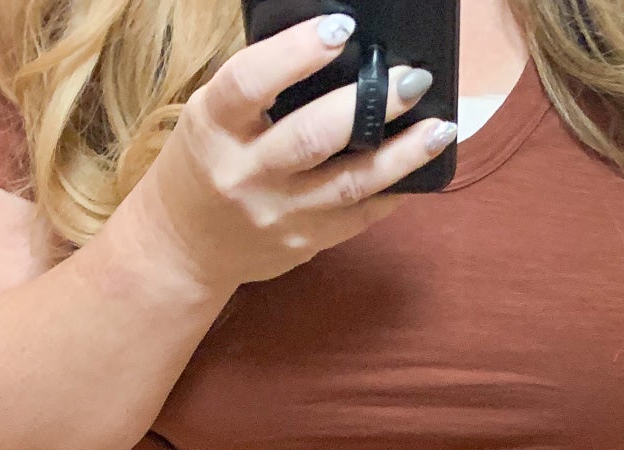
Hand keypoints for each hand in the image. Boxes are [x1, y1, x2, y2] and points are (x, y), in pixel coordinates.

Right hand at [134, 13, 452, 292]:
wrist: (184, 247)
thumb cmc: (206, 162)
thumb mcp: (214, 117)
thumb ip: (263, 91)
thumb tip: (338, 52)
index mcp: (214, 127)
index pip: (251, 82)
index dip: (296, 52)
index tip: (341, 29)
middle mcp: (244, 174)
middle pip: (312, 137)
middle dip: (371, 104)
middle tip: (414, 79)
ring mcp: (277, 214)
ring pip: (348, 184)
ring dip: (402, 156)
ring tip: (439, 128)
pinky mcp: (302, 244)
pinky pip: (357, 218)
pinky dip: (391, 191)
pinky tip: (418, 170)